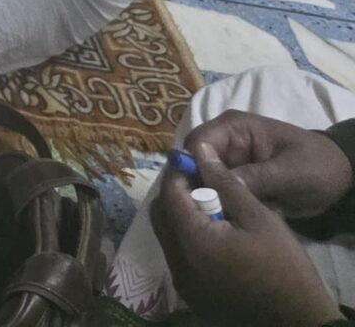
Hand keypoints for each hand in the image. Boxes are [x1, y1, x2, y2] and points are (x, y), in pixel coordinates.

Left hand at [154, 158, 340, 326]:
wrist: (299, 318)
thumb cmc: (283, 266)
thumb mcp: (259, 217)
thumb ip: (225, 183)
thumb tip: (201, 151)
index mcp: (191, 241)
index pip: (169, 195)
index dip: (178, 173)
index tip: (192, 161)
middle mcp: (178, 263)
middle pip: (162, 216)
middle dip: (177, 195)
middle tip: (203, 184)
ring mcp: (183, 282)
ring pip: (168, 237)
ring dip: (182, 218)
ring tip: (213, 208)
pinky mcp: (193, 294)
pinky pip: (180, 257)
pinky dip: (189, 240)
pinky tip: (216, 235)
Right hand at [188, 110, 354, 219]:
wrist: (341, 180)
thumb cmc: (317, 166)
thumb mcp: (290, 172)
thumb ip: (256, 176)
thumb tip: (218, 185)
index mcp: (234, 128)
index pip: (196, 143)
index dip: (189, 167)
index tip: (191, 197)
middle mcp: (225, 143)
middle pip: (194, 164)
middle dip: (197, 189)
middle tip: (203, 216)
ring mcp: (231, 164)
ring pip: (204, 182)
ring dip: (210, 201)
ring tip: (216, 223)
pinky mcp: (238, 183)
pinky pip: (220, 195)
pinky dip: (223, 208)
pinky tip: (226, 224)